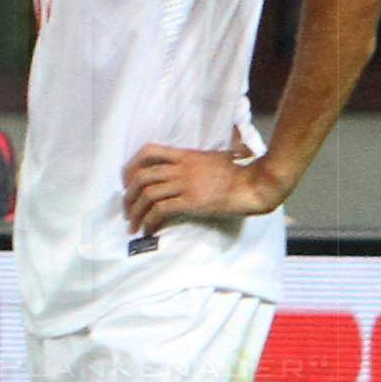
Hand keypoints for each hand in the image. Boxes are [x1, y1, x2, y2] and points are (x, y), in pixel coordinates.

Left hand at [122, 141, 285, 234]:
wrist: (253, 185)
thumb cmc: (237, 173)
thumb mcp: (212, 157)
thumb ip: (195, 159)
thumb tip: (186, 163)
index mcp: (184, 155)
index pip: (148, 152)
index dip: (132, 166)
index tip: (127, 182)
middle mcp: (180, 168)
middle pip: (141, 177)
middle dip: (128, 195)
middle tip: (127, 209)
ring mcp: (185, 185)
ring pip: (148, 195)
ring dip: (135, 212)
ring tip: (133, 225)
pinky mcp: (191, 202)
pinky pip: (161, 210)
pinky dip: (150, 221)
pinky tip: (149, 230)